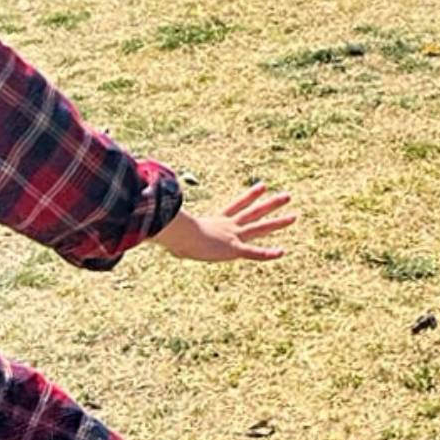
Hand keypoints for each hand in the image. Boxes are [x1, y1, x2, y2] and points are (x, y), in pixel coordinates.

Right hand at [153, 183, 296, 262]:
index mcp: (217, 221)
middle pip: (255, 213)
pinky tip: (282, 252)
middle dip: (272, 204)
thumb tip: (144, 203)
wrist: (175, 235)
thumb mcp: (171, 224)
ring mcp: (232, 237)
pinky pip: (254, 252)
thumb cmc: (171, 231)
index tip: (262, 185)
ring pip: (261, 228)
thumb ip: (166, 217)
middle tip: (287, 195)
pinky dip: (267, 253)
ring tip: (295, 215)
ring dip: (278, 222)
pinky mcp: (233, 248)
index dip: (250, 196)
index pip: (237, 206)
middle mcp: (228, 227)